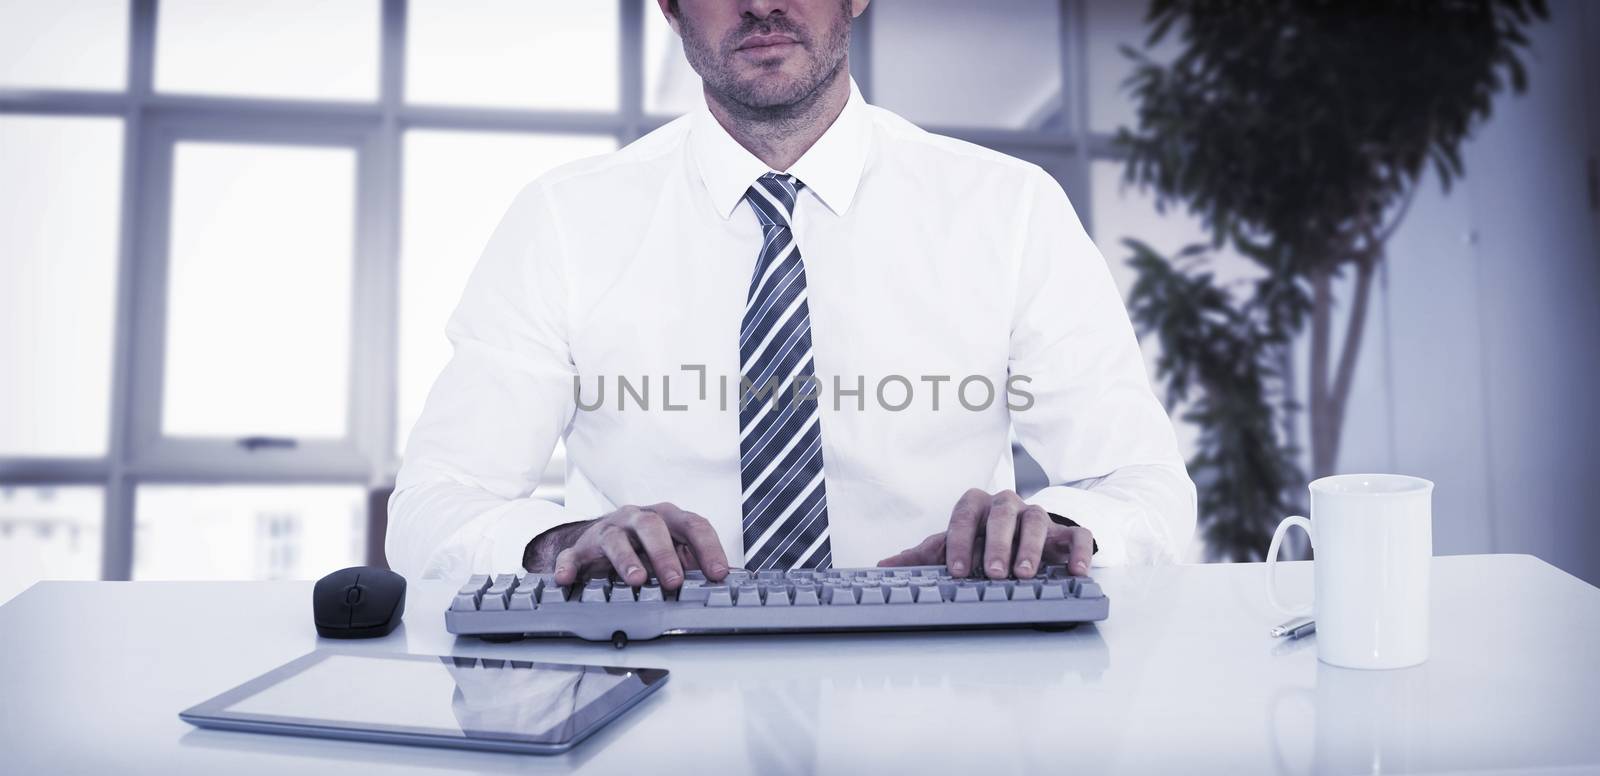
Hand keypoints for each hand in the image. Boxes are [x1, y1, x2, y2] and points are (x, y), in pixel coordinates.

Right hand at [544, 503, 728, 590]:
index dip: (708, 548)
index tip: (718, 574)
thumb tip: (730, 584)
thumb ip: (697, 563)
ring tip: (637, 580)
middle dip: (665, 553)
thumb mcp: (675, 549)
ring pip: (616, 539)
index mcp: (667, 518)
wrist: (601, 539)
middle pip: (653, 526)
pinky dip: (568, 566)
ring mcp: (609, 531)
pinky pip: (572, 555)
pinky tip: (565, 580)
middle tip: (675, 581)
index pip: (693, 525)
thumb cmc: (646, 545)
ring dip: (626, 560)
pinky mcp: (582, 548)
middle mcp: (637, 518)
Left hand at [876, 489, 1094, 579]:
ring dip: (1031, 548)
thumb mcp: (953, 546)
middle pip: (1003, 515)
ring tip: (1024, 575)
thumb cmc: (983, 541)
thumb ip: (923, 555)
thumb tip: (883, 567)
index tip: (956, 571)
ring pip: (1037, 521)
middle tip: (992, 572)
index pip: (965, 516)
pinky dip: (1079, 551)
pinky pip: (1078, 534)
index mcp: (977, 506)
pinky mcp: (1066, 531)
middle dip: (997, 544)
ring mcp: (1039, 516)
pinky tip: (1076, 571)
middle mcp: (1008, 505)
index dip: (959, 542)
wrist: (1023, 536)